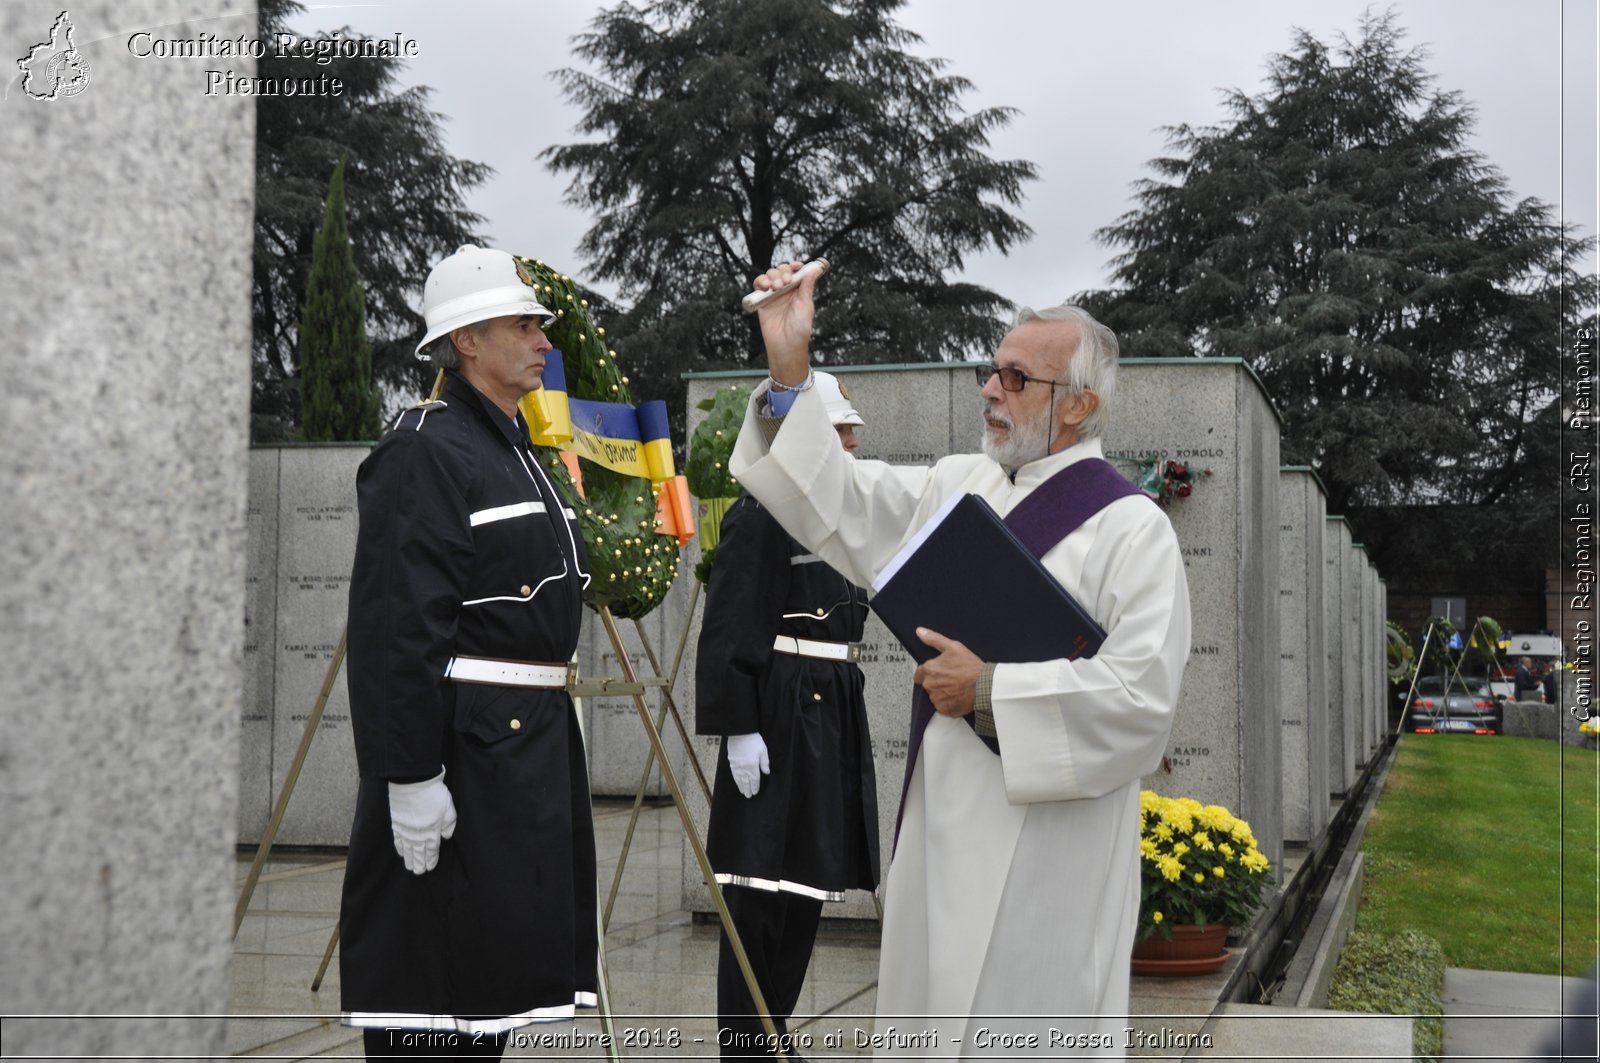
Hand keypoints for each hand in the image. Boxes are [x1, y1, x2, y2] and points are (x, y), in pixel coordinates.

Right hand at [388, 769, 456, 873]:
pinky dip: (399, 848)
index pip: (432, 849)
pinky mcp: (396, 823)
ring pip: (407, 849)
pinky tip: (400, 852)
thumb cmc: (433, 794)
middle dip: (419, 863)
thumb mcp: (449, 808)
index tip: (430, 867)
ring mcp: (405, 830)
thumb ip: (449, 824)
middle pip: (418, 852)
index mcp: (432, 831)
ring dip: (409, 859)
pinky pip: (397, 840)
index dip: (431, 859)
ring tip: (410, 867)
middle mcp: (418, 834)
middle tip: (419, 872)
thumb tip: (447, 836)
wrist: (411, 783)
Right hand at [726, 732, 770, 798]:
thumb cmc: (753, 741)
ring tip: (742, 792)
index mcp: (753, 766)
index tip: (755, 792)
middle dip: (747, 789)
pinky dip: (735, 779)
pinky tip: (736, 781)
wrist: (740, 733)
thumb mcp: (763, 751)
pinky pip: (733, 773)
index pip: (754, 780)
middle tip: (748, 796)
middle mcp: (744, 768)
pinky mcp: (731, 761)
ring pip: (739, 779)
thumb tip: (767, 772)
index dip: (755, 787)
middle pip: (746, 782)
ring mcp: (736, 765)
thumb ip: (765, 763)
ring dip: (741, 786)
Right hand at [751, 261, 818, 387]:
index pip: (796, 272)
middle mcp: (786, 291)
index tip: (797, 267)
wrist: (786, 344)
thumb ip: (807, 286)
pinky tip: (765, 287)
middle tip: (785, 282)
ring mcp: (774, 295)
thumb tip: (815, 270)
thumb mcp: (806, 305)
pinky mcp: (762, 301)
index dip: (796, 267)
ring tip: (775, 286)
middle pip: (782, 270)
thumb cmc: (799, 329)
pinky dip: (760, 282)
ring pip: (770, 275)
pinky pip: (758, 285)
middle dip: (783, 272)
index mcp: (799, 290)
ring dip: (772, 276)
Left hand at [913, 627, 982, 716]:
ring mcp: (936, 698)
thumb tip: (920, 631)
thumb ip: (934, 639)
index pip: (919, 674)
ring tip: (957, 688)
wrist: (984, 685)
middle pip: (928, 685)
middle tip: (951, 680)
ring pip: (935, 697)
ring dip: (942, 694)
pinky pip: (942, 707)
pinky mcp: (944, 709)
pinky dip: (949, 704)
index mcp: (929, 669)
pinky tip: (958, 697)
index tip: (939, 673)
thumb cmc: (970, 666)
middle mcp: (930, 685)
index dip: (929, 673)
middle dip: (936, 683)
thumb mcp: (953, 647)